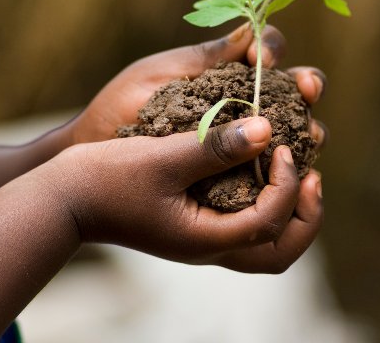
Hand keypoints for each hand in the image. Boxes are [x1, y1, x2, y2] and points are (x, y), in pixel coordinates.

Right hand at [45, 116, 322, 273]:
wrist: (68, 197)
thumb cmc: (108, 179)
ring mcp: (203, 235)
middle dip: (304, 213)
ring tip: (295, 170)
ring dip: (288, 207)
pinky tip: (259, 164)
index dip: (285, 183)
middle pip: (279, 250)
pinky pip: (245, 219)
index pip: (269, 222)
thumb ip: (215, 145)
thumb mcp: (163, 158)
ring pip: (266, 240)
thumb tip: (266, 129)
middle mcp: (210, 244)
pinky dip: (264, 197)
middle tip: (311, 175)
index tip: (280, 143)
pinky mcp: (194, 220)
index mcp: (204, 238)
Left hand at [67, 24, 327, 147]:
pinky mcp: (236, 174)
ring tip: (307, 133)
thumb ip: (204, 58)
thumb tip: (252, 34)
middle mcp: (241, 103)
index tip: (261, 58)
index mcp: (222, 71)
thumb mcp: (159, 75)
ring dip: (307, 128)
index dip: (272, 49)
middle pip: (291, 90)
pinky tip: (293, 171)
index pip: (264, 49)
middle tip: (307, 90)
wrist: (95, 157)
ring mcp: (241, 139)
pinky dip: (289, 168)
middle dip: (307, 86)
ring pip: (292, 130)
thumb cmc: (121, 108)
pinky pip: (271, 170)